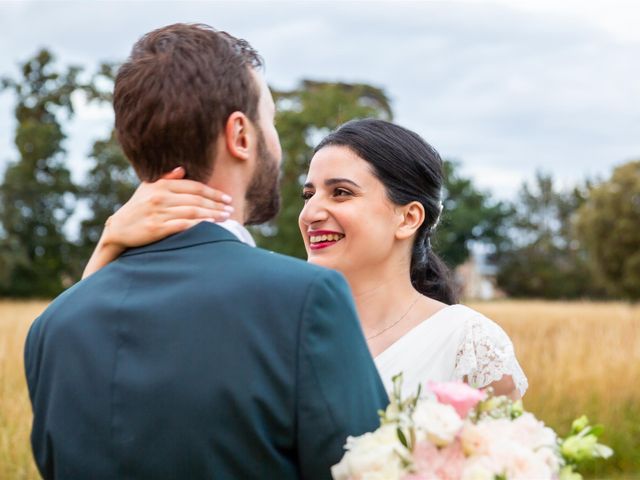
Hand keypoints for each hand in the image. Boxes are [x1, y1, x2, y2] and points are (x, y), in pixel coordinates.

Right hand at [102, 166, 233, 248]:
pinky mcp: (156, 228)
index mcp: (161, 185)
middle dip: (216, 205)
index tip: (226, 198)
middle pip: (196, 200)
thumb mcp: (148, 189)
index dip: (212, 192)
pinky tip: (210, 226)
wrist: (118, 229)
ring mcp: (158, 213)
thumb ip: (166, 178)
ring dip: (212, 215)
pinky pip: (182, 225)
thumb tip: (182, 169)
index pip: (194, 187)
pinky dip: (198, 225)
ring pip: (192, 212)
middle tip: (230, 209)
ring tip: (226, 218)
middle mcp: (160, 197)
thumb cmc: (137, 208)